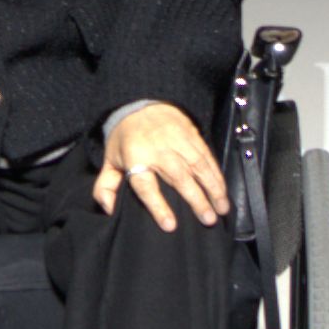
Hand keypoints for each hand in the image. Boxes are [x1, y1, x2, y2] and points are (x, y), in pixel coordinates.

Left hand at [93, 99, 225, 229]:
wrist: (138, 103)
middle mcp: (158, 149)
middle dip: (196, 200)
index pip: (146, 186)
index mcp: (135, 157)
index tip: (170, 225)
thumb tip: (109, 210)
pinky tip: (222, 189)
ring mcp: (177, 140)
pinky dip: (217, 174)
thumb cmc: (124, 139)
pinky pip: (207, 156)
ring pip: (198, 166)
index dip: (158, 206)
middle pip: (179, 177)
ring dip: (213, 189)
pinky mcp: (191, 134)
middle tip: (208, 220)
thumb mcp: (109, 160)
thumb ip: (106, 187)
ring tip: (222, 209)